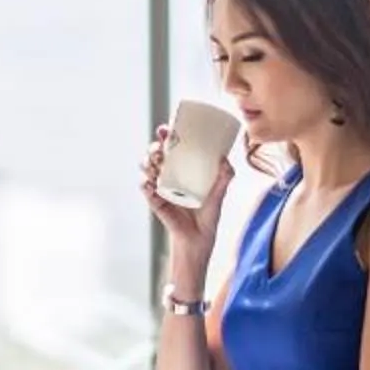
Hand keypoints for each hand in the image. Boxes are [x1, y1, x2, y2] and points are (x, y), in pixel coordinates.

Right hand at [140, 122, 233, 264]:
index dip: (164, 136)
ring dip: (146, 162)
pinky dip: (144, 184)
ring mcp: (160, 189)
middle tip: (160, 147)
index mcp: (181, 171)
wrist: (199, 241)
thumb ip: (224, 177)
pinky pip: (145, 190)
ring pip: (146, 169)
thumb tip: (225, 158)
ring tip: (155, 162)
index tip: (165, 129)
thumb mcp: (218, 195)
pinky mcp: (156, 203)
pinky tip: (148, 181)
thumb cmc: (208, 217)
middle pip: (155, 156)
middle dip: (153, 147)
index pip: (170, 148)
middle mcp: (168, 177)